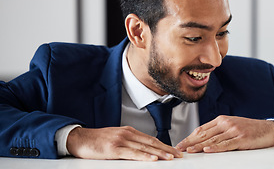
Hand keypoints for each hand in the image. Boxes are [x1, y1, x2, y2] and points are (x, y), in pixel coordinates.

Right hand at [67, 126, 182, 160]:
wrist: (79, 138)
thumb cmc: (97, 140)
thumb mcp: (116, 138)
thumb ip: (129, 142)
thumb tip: (144, 150)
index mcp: (129, 131)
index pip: (151, 139)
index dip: (164, 145)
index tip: (174, 150)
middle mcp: (127, 133)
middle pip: (151, 142)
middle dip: (166, 149)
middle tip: (178, 155)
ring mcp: (121, 140)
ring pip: (144, 148)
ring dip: (159, 153)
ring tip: (170, 158)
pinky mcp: (113, 149)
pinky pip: (132, 153)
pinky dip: (144, 157)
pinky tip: (152, 159)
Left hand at [175, 115, 273, 152]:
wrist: (269, 129)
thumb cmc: (250, 129)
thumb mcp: (232, 126)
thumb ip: (219, 131)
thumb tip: (203, 139)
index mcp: (222, 120)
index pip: (202, 129)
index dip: (190, 137)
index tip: (181, 143)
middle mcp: (226, 123)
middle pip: (204, 134)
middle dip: (190, 142)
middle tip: (179, 149)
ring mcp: (233, 130)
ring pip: (213, 140)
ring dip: (199, 146)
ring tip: (189, 151)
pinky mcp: (241, 138)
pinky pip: (226, 144)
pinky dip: (216, 148)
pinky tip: (207, 150)